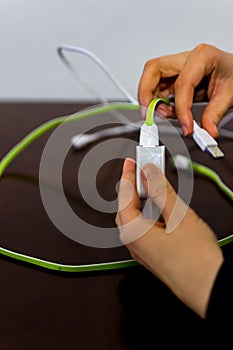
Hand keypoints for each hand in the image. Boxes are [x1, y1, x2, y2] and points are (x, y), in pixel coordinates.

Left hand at [115, 158, 222, 317]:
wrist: (211, 289)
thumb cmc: (196, 262)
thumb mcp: (179, 217)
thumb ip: (162, 192)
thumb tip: (150, 174)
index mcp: (133, 232)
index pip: (123, 196)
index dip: (127, 176)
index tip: (131, 162)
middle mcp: (133, 243)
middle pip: (126, 207)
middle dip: (133, 187)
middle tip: (143, 171)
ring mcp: (142, 251)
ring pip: (136, 218)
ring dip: (142, 200)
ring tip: (154, 186)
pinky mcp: (153, 254)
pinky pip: (144, 229)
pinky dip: (149, 213)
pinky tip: (161, 208)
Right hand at [138, 43, 232, 136]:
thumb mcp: (229, 94)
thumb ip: (214, 114)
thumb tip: (206, 132)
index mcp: (203, 56)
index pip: (183, 84)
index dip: (181, 109)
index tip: (186, 126)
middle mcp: (186, 59)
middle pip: (154, 70)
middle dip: (146, 93)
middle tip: (148, 113)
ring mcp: (178, 68)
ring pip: (152, 80)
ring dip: (152, 100)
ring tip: (163, 116)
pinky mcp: (175, 78)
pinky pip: (159, 90)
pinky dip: (159, 104)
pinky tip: (168, 112)